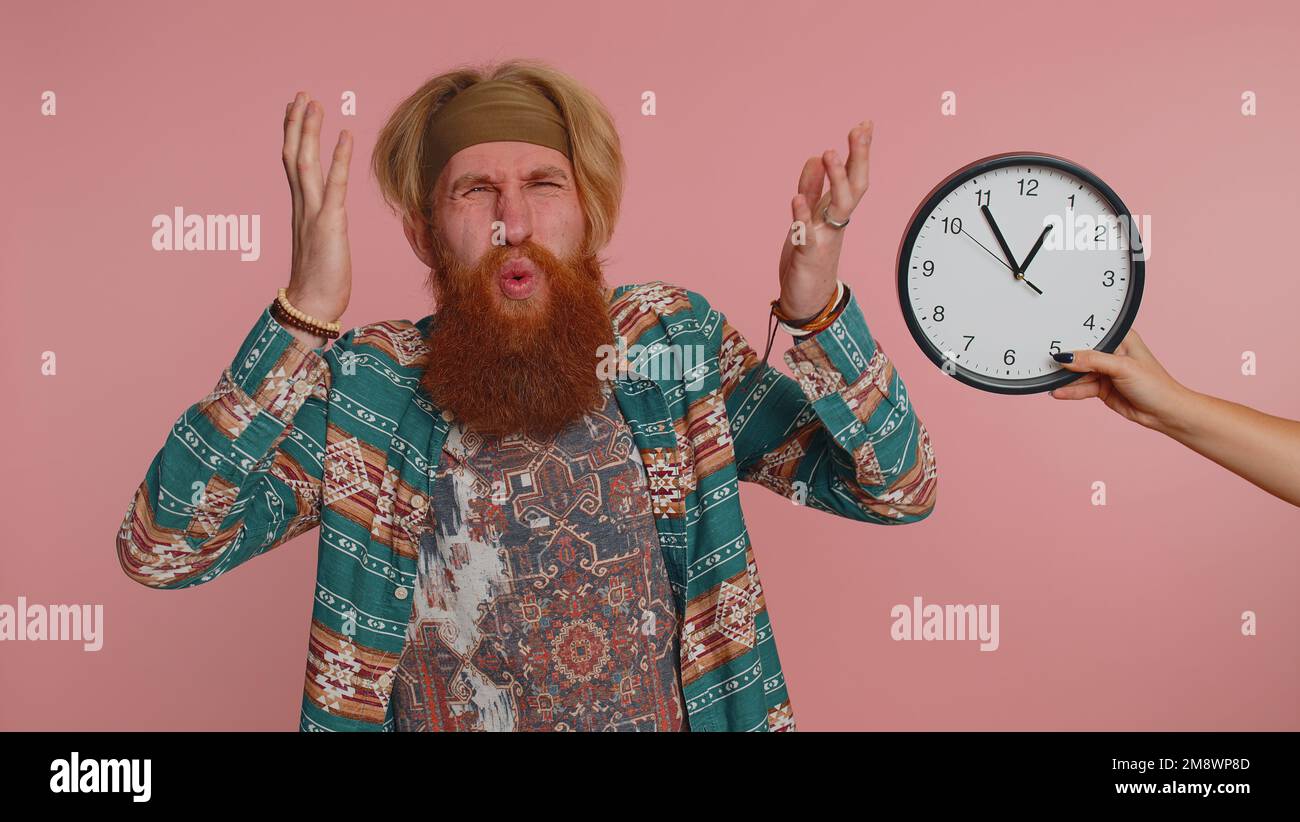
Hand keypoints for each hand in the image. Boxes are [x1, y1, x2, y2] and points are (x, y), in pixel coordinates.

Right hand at [282, 92, 352, 326]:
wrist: (312, 307)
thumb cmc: (320, 284)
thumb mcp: (323, 247)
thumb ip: (323, 228)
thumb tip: (329, 224)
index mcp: (300, 211)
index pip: (293, 165)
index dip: (294, 136)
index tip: (295, 111)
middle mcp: (302, 207)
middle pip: (294, 156)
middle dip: (297, 124)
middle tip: (301, 95)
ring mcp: (313, 214)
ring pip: (305, 163)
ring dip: (310, 131)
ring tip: (315, 103)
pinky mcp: (329, 224)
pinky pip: (334, 184)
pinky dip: (338, 157)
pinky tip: (345, 134)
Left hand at [777, 120, 872, 319]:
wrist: (806, 298)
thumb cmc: (809, 257)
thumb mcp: (808, 216)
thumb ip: (811, 189)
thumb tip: (814, 158)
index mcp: (836, 212)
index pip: (853, 176)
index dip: (859, 151)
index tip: (865, 124)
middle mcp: (835, 222)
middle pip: (855, 187)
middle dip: (859, 158)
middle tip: (860, 130)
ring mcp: (824, 237)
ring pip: (838, 206)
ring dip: (835, 180)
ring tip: (828, 154)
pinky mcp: (807, 254)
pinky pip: (806, 233)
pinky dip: (801, 216)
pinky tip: (796, 198)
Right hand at [1049, 328, 1195, 432]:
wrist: (1164, 413)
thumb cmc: (1155, 385)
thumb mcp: (1122, 367)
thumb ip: (1092, 360)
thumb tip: (1067, 357)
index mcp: (1121, 338)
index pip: (1091, 332)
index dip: (1073, 335)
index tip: (1054, 339)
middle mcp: (1111, 353)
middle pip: (1081, 353)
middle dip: (1065, 358)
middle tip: (1045, 361)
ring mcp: (1105, 371)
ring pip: (1079, 372)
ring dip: (1065, 378)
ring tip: (1048, 380)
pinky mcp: (1101, 387)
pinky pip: (1080, 387)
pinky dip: (1069, 390)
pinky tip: (1058, 392)